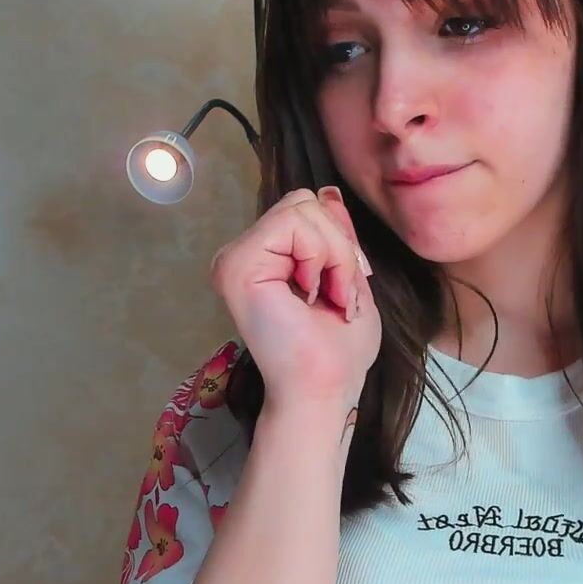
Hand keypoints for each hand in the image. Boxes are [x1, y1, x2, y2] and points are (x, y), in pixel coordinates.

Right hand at [210, 187, 381, 416]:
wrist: (324, 390)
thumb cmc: (339, 352)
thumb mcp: (348, 278)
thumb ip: (335, 236)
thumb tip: (329, 193)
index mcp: (264, 260)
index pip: (305, 210)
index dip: (339, 241)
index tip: (344, 289)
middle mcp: (243, 256)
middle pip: (303, 202)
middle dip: (338, 246)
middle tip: (337, 296)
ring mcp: (235, 259)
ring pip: (302, 209)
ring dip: (335, 255)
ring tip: (328, 298)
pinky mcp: (237, 266)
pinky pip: (294, 223)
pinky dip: (322, 256)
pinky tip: (314, 295)